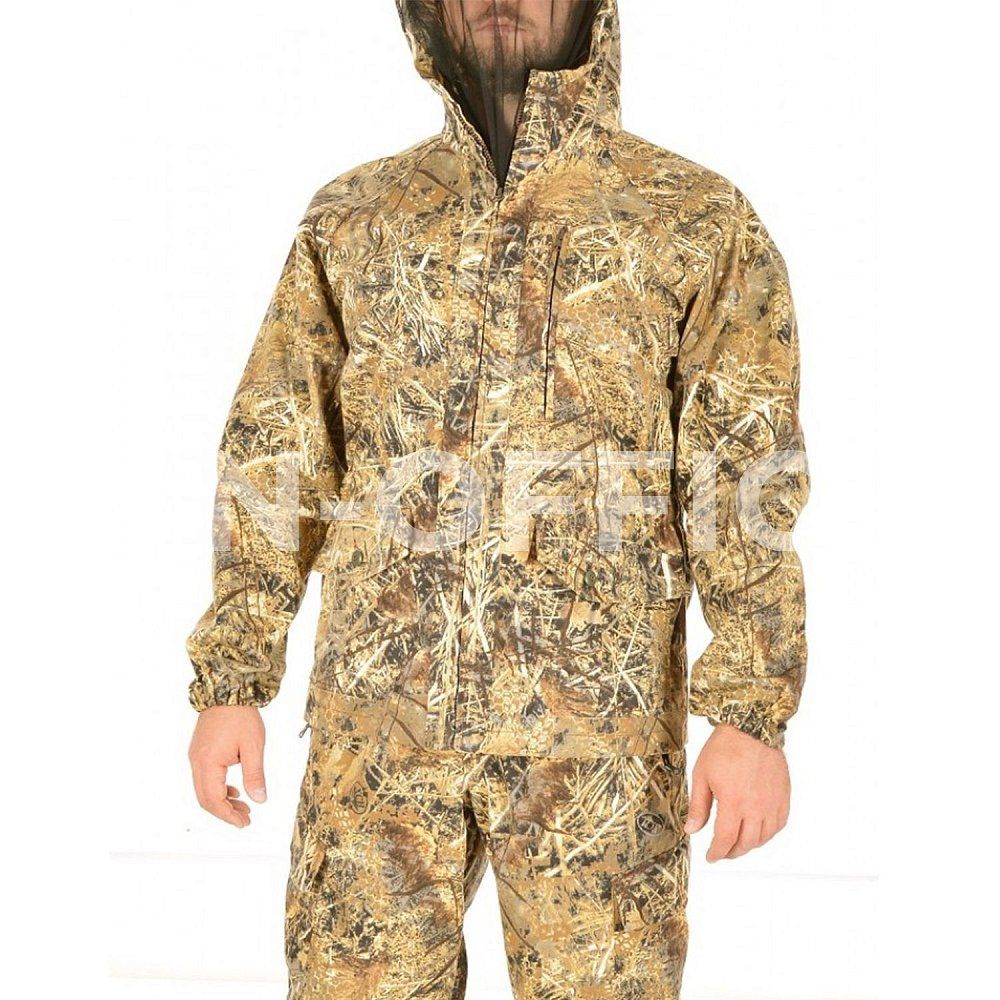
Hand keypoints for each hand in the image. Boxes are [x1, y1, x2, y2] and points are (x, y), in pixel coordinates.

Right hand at [188, 705, 266, 827]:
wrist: (228, 691)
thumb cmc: (241, 716)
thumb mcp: (253, 747)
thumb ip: (255, 775)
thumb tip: (259, 799)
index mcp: (208, 763)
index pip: (214, 800)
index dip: (228, 815)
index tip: (243, 822)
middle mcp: (197, 762)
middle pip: (205, 798)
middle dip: (225, 811)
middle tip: (245, 817)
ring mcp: (196, 757)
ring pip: (204, 789)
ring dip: (222, 800)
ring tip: (243, 805)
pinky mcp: (199, 752)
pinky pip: (204, 778)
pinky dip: (218, 788)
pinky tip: (234, 789)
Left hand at [685, 723, 789, 860]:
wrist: (752, 728)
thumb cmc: (726, 747)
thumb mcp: (702, 775)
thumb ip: (698, 806)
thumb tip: (692, 829)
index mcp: (734, 803)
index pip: (726, 840)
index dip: (717, 852)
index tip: (711, 856)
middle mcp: (756, 807)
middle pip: (746, 843)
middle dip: (732, 852)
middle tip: (722, 852)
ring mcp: (772, 803)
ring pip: (763, 838)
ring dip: (749, 846)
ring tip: (737, 844)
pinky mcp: (783, 797)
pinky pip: (778, 825)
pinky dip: (768, 834)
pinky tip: (758, 832)